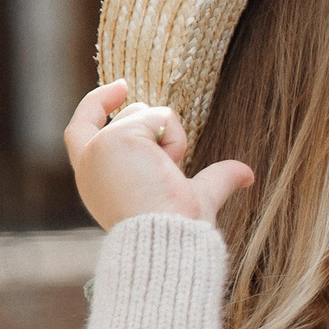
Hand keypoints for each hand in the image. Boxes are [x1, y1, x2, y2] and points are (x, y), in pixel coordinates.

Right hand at [62, 80, 252, 229]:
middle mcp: (89, 167)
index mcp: (98, 181)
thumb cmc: (178, 229)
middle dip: (156, 127)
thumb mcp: (196, 198)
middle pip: (126, 118)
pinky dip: (174, 136)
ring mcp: (98, 150)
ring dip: (170, 139)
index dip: (98, 104)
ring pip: (144, 114)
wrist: (167, 240)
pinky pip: (158, 116)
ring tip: (170, 174)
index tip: (122, 87)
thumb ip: (217, 180)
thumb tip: (248, 175)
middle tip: (172, 163)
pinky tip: (169, 164)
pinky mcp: (115, 138)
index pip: (80, 130)